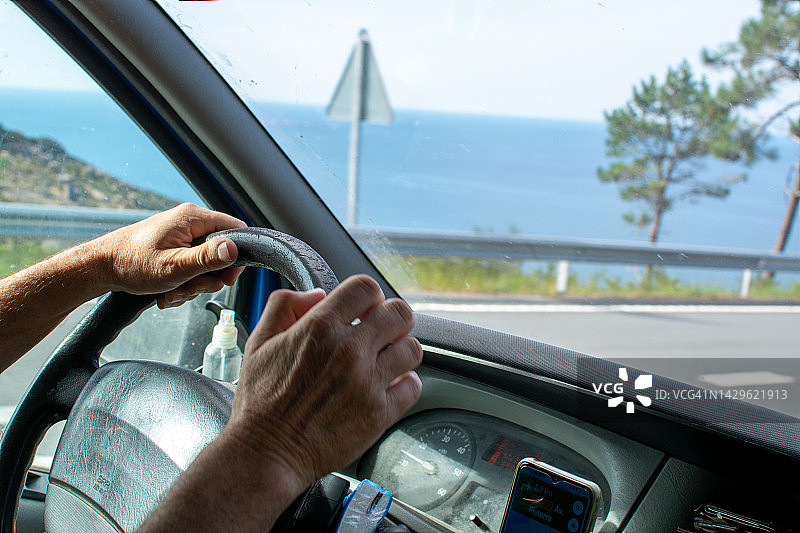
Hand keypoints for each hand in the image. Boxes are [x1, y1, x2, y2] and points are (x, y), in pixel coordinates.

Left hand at [96, 203, 246, 307]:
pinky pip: (192, 268)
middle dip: (208, 278)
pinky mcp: (174, 248)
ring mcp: (181, 236)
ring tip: (172, 291)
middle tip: (190, 287)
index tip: (226, 278)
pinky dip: (183, 284)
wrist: (100, 267)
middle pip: (221, 253)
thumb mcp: (173, 265)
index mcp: (192, 218)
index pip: (235, 230)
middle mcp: (189, 223)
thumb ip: (206, 258)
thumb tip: (233, 249)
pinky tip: (167, 290)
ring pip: (206, 265)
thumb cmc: (130, 263)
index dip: (236, 256)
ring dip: (193, 285)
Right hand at [227, 275, 422, 488]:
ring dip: (400, 351)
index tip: (363, 309)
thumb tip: (317, 295)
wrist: (266, 454)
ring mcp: (367, 382)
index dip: (367, 296)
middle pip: (399, 313)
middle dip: (391, 319)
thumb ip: (285, 306)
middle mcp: (349, 351)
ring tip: (385, 360)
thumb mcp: (259, 341)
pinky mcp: (379, 413)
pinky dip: (404, 385)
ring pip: (412, 348)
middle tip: (381, 333)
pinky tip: (387, 387)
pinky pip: (413, 386)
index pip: (365, 288)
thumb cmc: (260, 403)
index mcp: (320, 327)